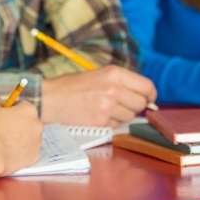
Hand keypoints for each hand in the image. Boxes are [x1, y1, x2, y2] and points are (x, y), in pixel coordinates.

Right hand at [0, 97, 43, 174]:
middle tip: (2, 130)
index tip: (2, 115)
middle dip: (17, 124)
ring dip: (20, 138)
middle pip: (28, 121)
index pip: (22, 105)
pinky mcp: (34, 157)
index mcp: (29, 109)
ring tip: (4, 143)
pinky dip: (21, 152)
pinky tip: (9, 152)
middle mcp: (37, 124)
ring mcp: (37, 142)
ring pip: (29, 137)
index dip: (11, 109)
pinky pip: (28, 152)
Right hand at [42, 66, 156, 126]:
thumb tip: (143, 96)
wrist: (49, 99)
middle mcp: (114, 88)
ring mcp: (108, 106)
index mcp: (114, 73)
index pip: (146, 86)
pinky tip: (98, 116)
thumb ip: (121, 83)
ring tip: (106, 109)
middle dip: (136, 107)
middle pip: (140, 103)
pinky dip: (111, 123)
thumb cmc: (72, 86)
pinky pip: (116, 125)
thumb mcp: (99, 75)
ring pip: (129, 116)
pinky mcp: (100, 121)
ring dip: (123, 116)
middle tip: (124, 106)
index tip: (149, 99)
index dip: (150, 95)